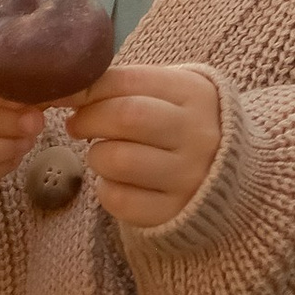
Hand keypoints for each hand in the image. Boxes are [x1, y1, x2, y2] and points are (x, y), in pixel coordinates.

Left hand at [66, 63, 222, 230]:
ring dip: (96, 155)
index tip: (70, 94)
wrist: (227, 173)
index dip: (90, 87)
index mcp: (192, 94)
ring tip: (101, 152)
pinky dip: (105, 189)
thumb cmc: (179, 122)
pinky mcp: (174, 213)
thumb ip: (122, 85)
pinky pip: (121, 201)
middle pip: (126, 118)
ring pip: (119, 161)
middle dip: (88, 119)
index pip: (130, 81)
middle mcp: (196, 134)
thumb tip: (67, 88)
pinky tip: (114, 180)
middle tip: (76, 124)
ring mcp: (188, 178)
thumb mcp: (165, 92)